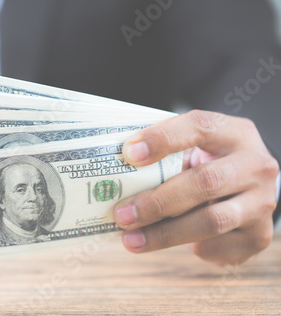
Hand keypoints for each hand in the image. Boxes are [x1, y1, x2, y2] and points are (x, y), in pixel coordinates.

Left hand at [113, 110, 278, 264]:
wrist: (248, 185)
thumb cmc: (206, 162)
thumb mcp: (192, 147)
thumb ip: (164, 154)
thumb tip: (114, 176)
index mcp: (234, 133)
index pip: (199, 127)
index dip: (162, 139)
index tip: (128, 154)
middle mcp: (255, 166)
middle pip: (205, 183)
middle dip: (157, 202)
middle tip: (122, 215)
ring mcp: (261, 202)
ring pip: (212, 221)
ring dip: (165, 234)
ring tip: (130, 240)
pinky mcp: (258, 235)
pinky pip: (218, 246)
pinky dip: (189, 247)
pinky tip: (167, 242)